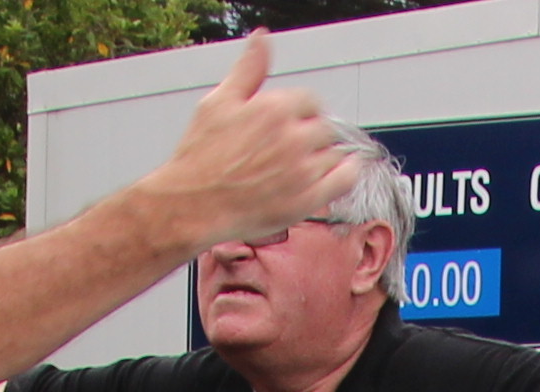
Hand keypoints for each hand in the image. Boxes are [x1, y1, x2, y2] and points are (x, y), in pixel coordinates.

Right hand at [151, 35, 351, 248]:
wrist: (193, 205)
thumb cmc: (201, 156)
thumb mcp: (219, 101)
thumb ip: (248, 69)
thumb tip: (262, 39)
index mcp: (274, 108)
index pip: (310, 101)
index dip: (301, 112)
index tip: (292, 123)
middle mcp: (293, 137)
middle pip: (323, 127)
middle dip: (310, 135)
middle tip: (291, 149)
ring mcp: (303, 170)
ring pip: (334, 153)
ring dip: (323, 156)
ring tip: (302, 166)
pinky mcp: (307, 200)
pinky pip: (345, 179)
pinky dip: (347, 173)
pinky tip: (338, 172)